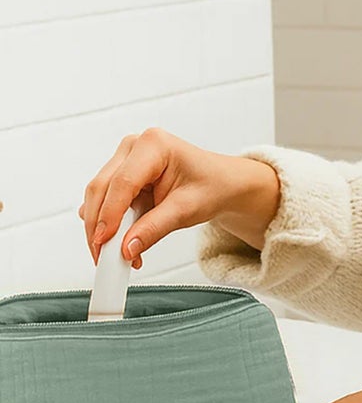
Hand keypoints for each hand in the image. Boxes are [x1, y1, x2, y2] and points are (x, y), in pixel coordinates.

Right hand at [79, 127, 279, 267]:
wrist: (222, 184)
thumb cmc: (211, 187)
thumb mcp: (187, 210)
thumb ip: (154, 228)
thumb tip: (127, 248)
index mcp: (154, 144)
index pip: (123, 183)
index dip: (110, 214)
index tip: (104, 242)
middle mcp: (134, 146)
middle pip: (102, 188)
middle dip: (99, 226)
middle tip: (103, 257)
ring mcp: (124, 159)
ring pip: (98, 196)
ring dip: (102, 228)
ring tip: (116, 255)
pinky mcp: (120, 174)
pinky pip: (105, 201)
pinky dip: (108, 224)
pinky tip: (119, 242)